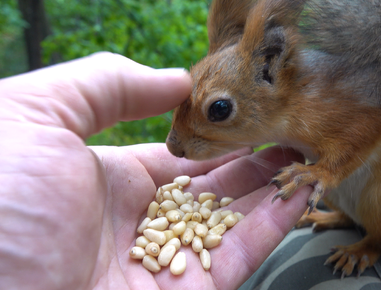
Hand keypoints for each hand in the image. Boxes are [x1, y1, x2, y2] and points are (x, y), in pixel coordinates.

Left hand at [0, 52, 309, 289]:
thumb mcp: (32, 116)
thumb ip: (104, 86)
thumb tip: (175, 80)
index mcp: (102, 179)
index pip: (174, 155)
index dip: (212, 136)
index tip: (248, 116)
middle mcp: (136, 222)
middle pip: (209, 189)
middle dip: (252, 163)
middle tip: (289, 136)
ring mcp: (161, 262)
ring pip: (230, 222)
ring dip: (271, 190)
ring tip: (304, 159)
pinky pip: (237, 257)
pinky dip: (273, 226)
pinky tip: (299, 193)